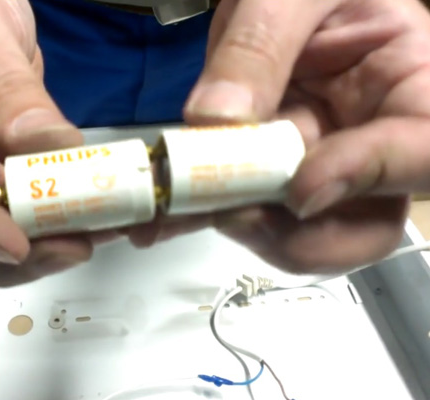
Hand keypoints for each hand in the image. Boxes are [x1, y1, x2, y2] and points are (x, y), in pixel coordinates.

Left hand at [135, 0, 429, 274]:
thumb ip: (258, 48)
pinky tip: (166, 212)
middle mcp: (370, 140)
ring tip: (182, 205)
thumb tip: (214, 122)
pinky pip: (246, 210)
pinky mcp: (271, 172)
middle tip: (231, 211)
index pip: (421, 153)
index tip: (299, 190)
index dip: (367, 179)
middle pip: (362, 225)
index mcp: (409, 83)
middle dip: (295, 233)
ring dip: (238, 227)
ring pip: (298, 231)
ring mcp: (319, 163)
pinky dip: (204, 215)